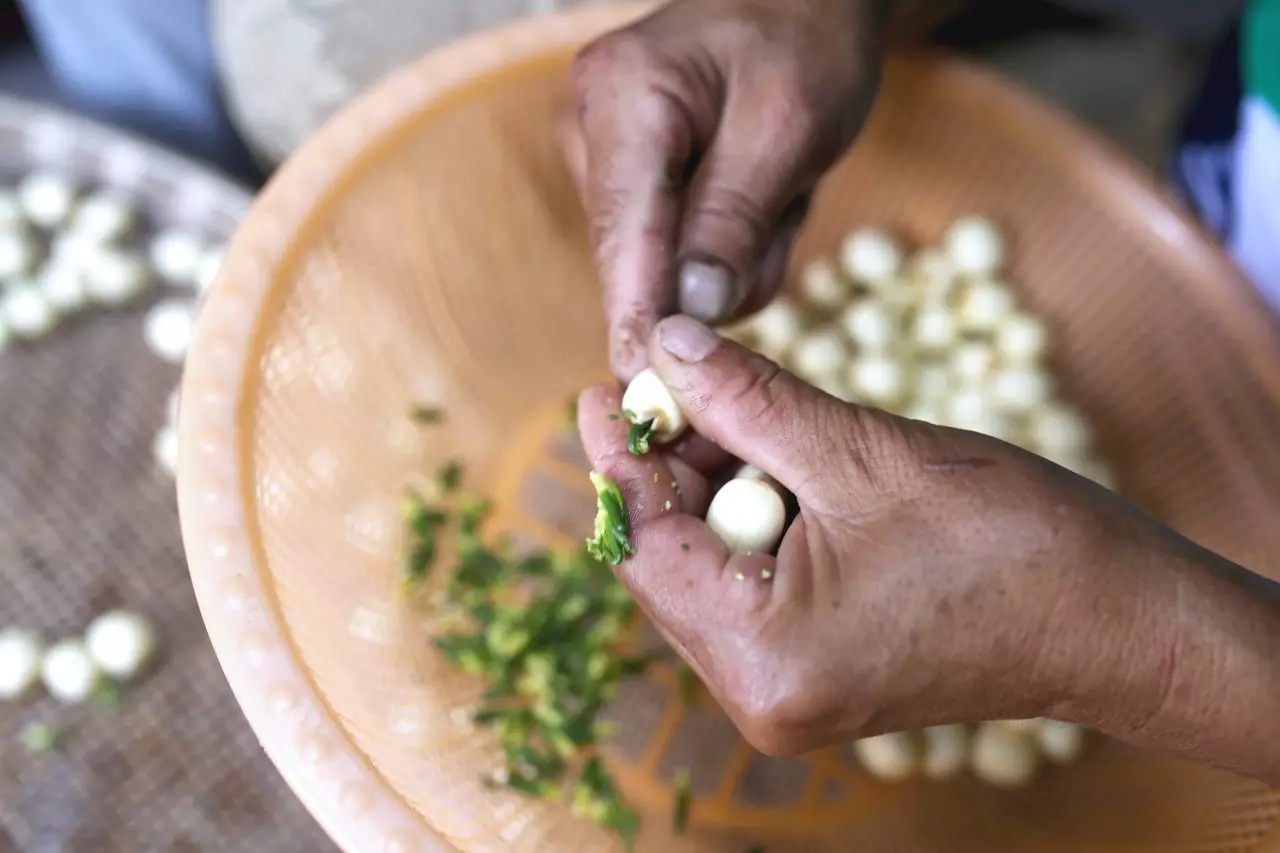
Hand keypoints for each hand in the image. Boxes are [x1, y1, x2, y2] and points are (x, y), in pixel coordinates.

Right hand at [560, 0, 887, 379]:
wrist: (803, 1)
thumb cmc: (804, 42)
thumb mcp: (788, 127)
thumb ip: (732, 221)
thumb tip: (689, 314)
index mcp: (622, 100)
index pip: (623, 236)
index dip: (635, 318)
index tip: (645, 390)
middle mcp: (591, 131)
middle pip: (638, 259)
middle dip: (717, 266)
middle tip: (782, 203)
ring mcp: (604, 158)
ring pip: (662, 266)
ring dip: (732, 252)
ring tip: (775, 184)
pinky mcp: (630, 182)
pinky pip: (674, 252)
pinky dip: (725, 241)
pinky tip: (755, 191)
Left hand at [577, 317, 1279, 781]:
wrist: (1117, 617)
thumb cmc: (1012, 542)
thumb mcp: (861, 452)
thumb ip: (747, 400)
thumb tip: (664, 345)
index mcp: (764, 658)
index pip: (646, 543)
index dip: (619, 454)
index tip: (610, 380)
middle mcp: (759, 694)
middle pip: (667, 559)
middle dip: (667, 462)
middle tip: (674, 374)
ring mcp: (785, 690)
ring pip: (705, 567)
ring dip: (709, 483)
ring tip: (726, 402)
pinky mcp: (813, 670)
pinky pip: (746, 586)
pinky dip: (748, 516)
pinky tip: (765, 454)